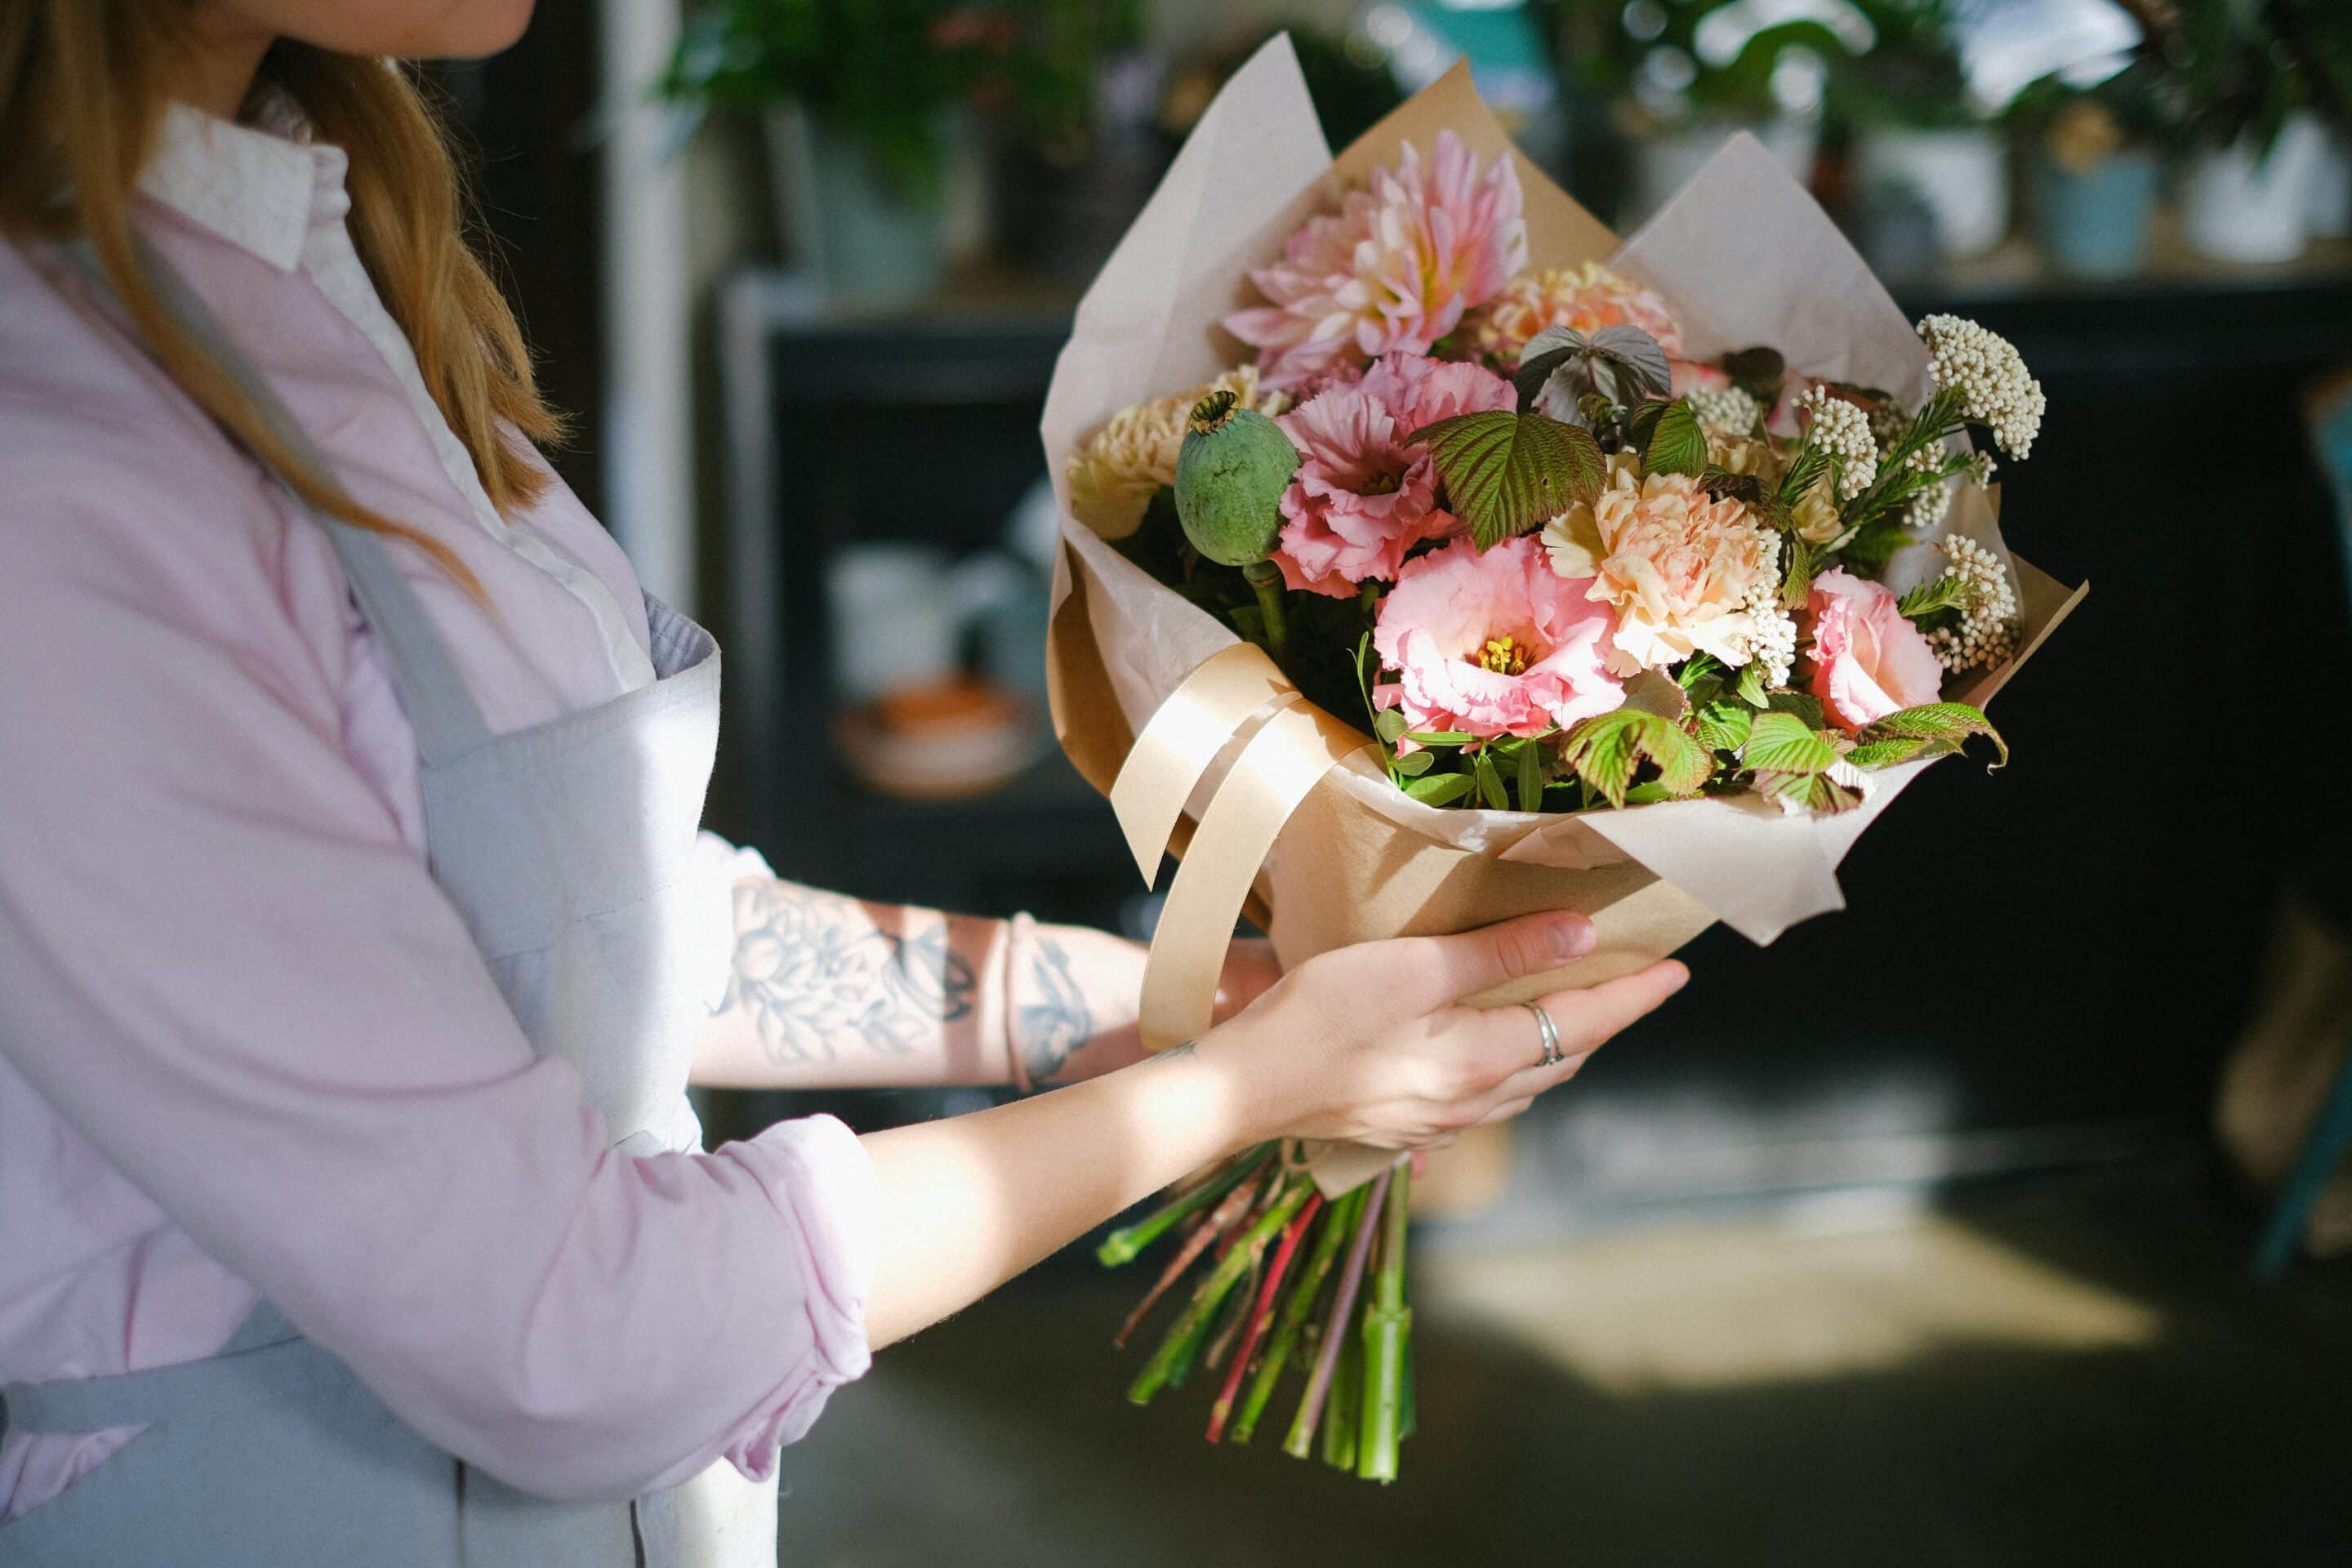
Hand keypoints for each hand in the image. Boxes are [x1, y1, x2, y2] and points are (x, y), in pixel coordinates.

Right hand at [1195, 912, 1687, 1150]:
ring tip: (1577, 1007)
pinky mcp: (1408, 1124)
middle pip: (1564, 1058)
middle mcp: (1475, 1102)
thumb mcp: (1415, 967)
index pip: (1585, 1023)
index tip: (1677, 972)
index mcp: (1486, 1061)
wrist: (1243, 1089)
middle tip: (1633, 981)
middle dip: (1604, 1020)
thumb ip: (1503, 952)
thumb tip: (1582, 936)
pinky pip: (1488, 1097)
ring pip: (1528, 1083)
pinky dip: (1515, 1067)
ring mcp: (1440, 1121)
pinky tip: (1498, 1051)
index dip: (1634, 996)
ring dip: (1561, 1046)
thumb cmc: (1321, 1016)